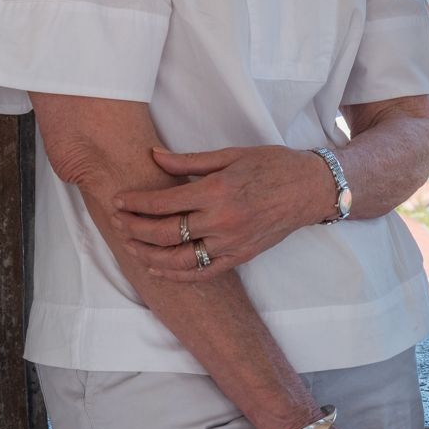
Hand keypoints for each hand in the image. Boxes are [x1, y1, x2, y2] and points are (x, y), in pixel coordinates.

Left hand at [111, 146, 331, 280]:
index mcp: (218, 190)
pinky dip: (177, 274)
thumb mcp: (231, 154)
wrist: (310, 188)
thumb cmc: (273, 165)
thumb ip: (189, 160)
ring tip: (132, 245)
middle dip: (135, 228)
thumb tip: (154, 156)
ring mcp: (232, 242)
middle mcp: (223, 220)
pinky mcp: (241, 256)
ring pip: (179, 259)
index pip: (164, 203)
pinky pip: (203, 272)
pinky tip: (159, 268)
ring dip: (150, 254)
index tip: (118, 201)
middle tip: (117, 222)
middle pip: (166, 232)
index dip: (135, 203)